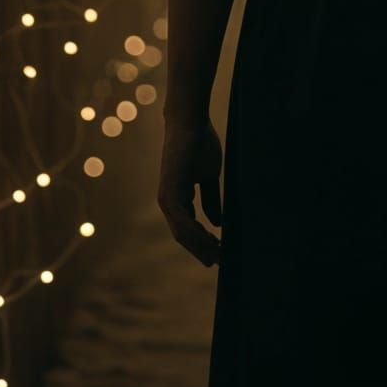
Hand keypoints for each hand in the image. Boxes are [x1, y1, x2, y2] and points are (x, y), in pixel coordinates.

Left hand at [158, 115, 223, 266]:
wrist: (191, 123)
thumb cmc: (199, 145)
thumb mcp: (209, 177)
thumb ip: (211, 199)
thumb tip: (217, 223)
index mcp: (177, 199)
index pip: (189, 228)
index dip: (203, 243)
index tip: (219, 254)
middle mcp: (169, 202)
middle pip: (184, 236)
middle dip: (202, 250)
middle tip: (219, 263)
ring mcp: (167, 198)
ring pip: (183, 233)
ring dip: (201, 247)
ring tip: (218, 257)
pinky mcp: (170, 193)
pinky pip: (184, 221)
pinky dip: (197, 234)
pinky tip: (212, 241)